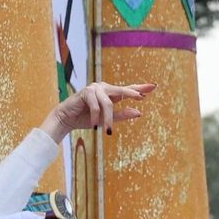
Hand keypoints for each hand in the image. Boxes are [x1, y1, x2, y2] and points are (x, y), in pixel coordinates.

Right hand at [39, 82, 154, 142]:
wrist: (65, 120)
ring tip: (108, 132)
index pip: (127, 90)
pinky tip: (96, 126)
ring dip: (108, 119)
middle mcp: (103, 88)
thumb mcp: (106, 119)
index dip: (139, 88)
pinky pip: (96, 106)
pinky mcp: (86, 92)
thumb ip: (122, 115)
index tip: (153, 86)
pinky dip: (97, 117)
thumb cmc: (84, 119)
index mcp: (109, 93)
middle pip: (121, 91)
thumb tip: (139, 112)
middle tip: (142, 98)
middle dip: (131, 94)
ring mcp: (94, 88)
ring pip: (108, 103)